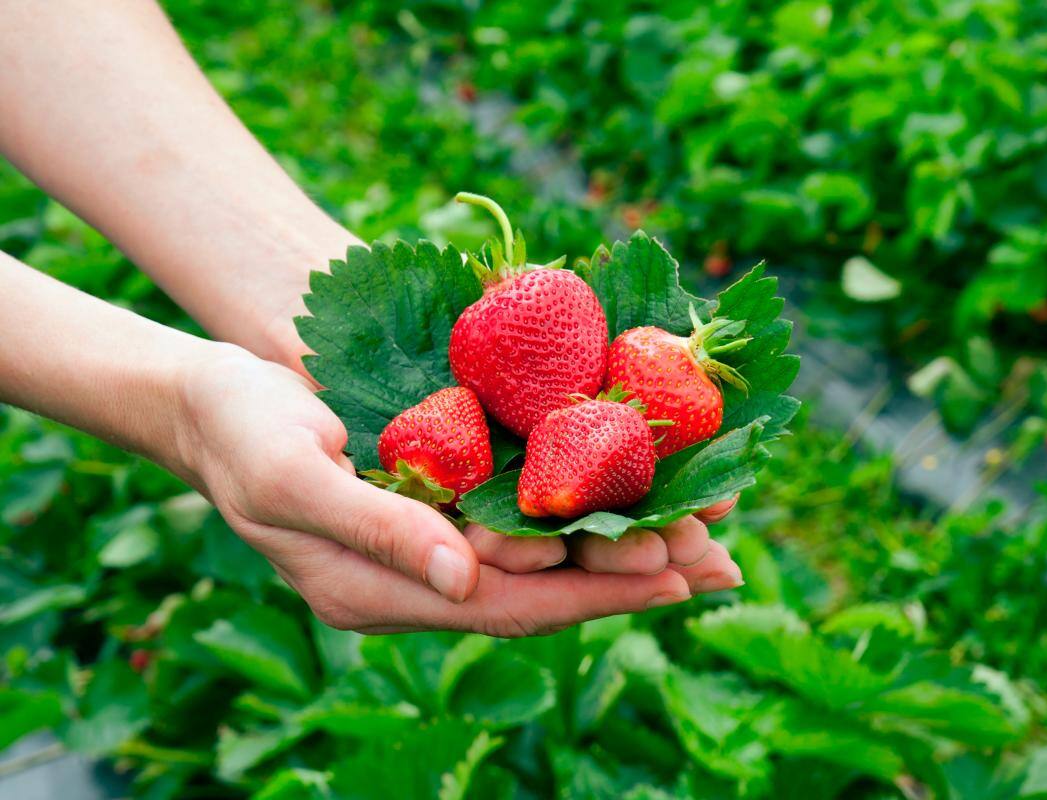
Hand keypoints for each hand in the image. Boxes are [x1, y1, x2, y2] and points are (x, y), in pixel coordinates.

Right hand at [175, 347, 692, 635]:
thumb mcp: (297, 478)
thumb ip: (382, 532)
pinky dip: (575, 514)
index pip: (508, 606)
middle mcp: (417, 581)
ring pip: (540, 561)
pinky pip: (520, 522)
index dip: (591, 591)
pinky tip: (622, 498)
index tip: (670, 575)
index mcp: (381, 592)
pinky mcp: (435, 505)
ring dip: (615, 549)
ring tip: (697, 538)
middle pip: (541, 592)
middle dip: (627, 578)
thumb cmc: (239, 430)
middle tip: (716, 563)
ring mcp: (428, 548)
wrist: (205, 400)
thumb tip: (468, 581)